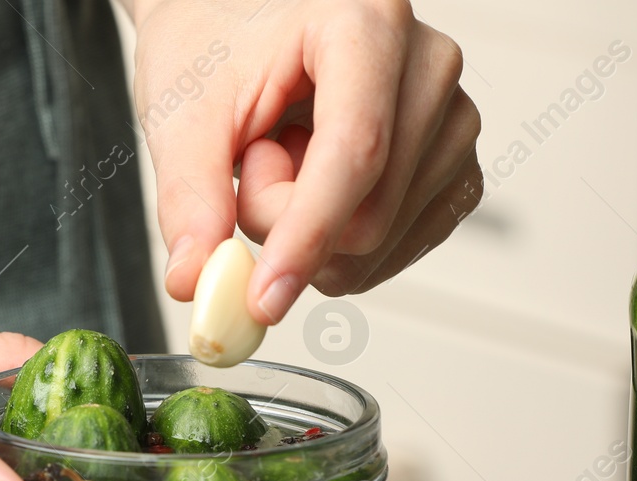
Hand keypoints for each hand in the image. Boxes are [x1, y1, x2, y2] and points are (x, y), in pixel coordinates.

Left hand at [133, 0, 482, 322]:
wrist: (239, 29)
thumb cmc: (218, 48)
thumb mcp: (184, 114)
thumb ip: (188, 200)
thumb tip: (196, 281)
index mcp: (366, 23)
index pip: (356, 150)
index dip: (307, 234)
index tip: (263, 297)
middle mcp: (428, 67)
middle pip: (370, 213)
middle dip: (286, 223)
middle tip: (250, 163)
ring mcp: (451, 123)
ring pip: (379, 243)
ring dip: (309, 232)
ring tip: (287, 157)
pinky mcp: (452, 172)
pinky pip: (395, 253)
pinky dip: (339, 245)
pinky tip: (319, 185)